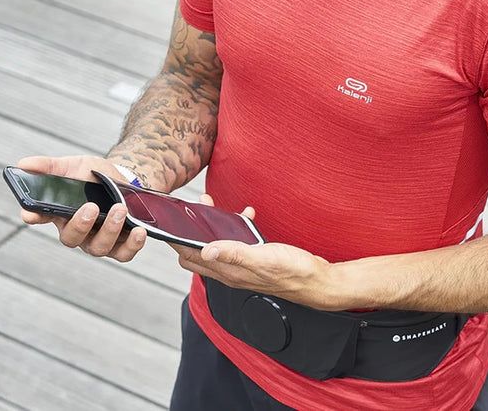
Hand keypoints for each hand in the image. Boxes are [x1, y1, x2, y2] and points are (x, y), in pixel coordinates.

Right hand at [17, 155, 147, 261]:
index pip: (39, 217)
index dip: (33, 216)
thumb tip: (23, 164)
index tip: (30, 213)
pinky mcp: (120, 246)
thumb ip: (51, 167)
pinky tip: (139, 231)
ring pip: (99, 247)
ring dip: (110, 230)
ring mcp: (98, 240)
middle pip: (71, 238)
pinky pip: (124, 254)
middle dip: (81, 224)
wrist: (126, 180)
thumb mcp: (74, 166)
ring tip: (120, 209)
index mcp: (59, 212)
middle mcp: (76, 230)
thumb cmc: (94, 176)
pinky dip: (133, 245)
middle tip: (91, 207)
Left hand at [172, 195, 335, 309]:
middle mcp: (231, 271)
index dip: (177, 241)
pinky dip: (236, 229)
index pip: (189, 257)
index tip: (169, 223)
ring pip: (216, 244)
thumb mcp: (262, 259)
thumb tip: (205, 250)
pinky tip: (247, 217)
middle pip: (198, 251)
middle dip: (190, 231)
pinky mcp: (254, 260)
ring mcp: (242, 266)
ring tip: (214, 207)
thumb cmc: (294, 272)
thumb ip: (234, 254)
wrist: (318, 281)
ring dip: (212, 227)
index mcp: (228, 273)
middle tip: (192, 210)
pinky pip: (237, 243)